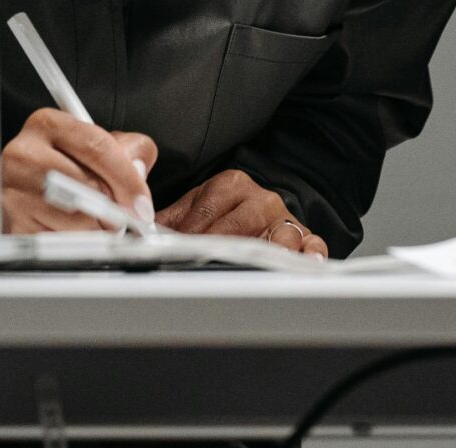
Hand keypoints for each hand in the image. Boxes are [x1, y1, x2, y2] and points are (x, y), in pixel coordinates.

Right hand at [0, 108, 157, 234]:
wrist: (25, 194)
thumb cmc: (64, 168)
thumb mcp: (94, 146)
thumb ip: (128, 149)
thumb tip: (139, 170)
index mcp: (47, 124)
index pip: (96, 147)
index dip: (127, 178)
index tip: (142, 204)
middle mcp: (24, 154)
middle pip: (88, 186)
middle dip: (114, 209)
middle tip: (124, 218)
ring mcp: (14, 192)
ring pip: (77, 221)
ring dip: (96, 231)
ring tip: (93, 223)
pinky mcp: (14, 228)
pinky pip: (61, 245)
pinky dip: (77, 246)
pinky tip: (75, 235)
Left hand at [155, 168, 329, 255]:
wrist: (262, 208)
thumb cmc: (226, 212)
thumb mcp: (198, 207)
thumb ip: (173, 220)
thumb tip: (143, 235)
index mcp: (231, 184)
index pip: (207, 212)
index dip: (189, 237)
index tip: (175, 254)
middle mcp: (260, 198)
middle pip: (238, 227)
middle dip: (217, 252)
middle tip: (202, 270)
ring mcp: (283, 217)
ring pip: (275, 235)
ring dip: (264, 253)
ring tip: (252, 268)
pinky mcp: (305, 235)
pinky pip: (312, 243)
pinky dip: (311, 252)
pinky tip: (307, 261)